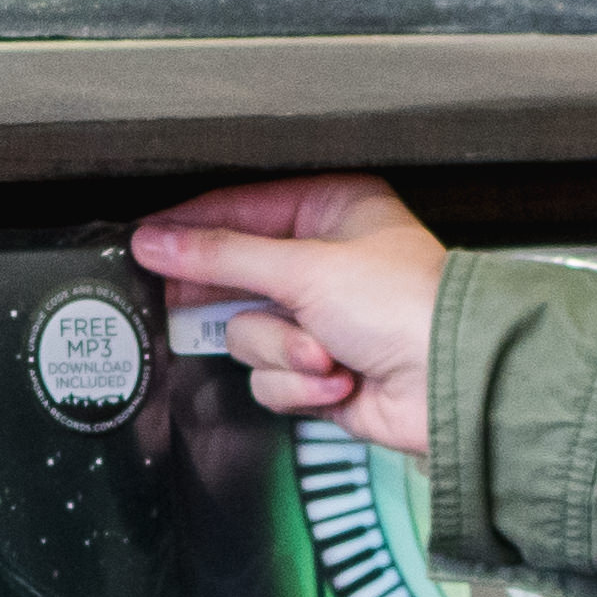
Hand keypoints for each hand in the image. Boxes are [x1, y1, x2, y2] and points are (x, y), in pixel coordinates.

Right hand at [131, 178, 447, 454]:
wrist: (451, 385)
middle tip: (208, 307)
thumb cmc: (405, 308)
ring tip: (324, 354)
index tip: (145, 244)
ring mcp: (319, 318)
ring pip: (247, 334)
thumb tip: (155, 241)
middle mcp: (323, 260)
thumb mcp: (305, 269)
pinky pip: (269, 376)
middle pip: (235, 276)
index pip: (239, 211)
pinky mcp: (318, 370)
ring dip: (282, 350)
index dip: (191, 230)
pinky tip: (338, 381)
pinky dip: (298, 384)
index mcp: (330, 211)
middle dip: (244, 304)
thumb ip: (221, 256)